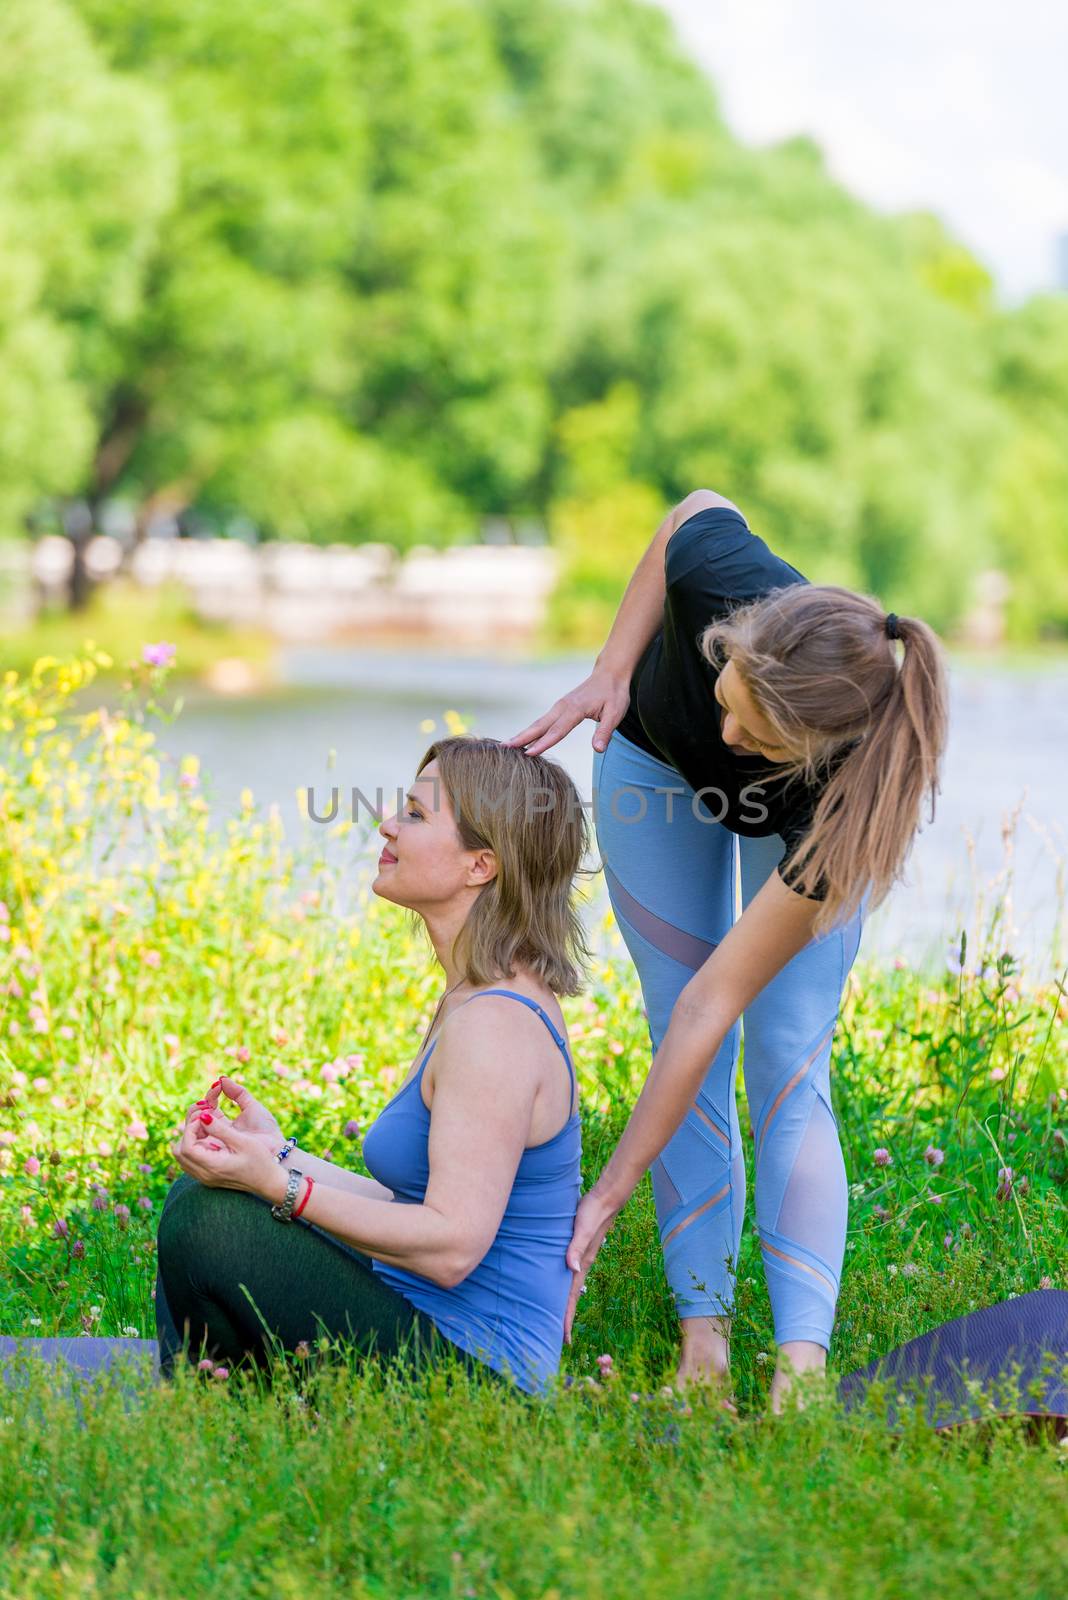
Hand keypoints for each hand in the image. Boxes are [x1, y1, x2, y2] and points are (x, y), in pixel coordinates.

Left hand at [172, 1107, 279, 1197]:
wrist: (270, 1183)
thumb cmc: (261, 1161)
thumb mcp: (243, 1142)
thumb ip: (221, 1129)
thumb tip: (202, 1116)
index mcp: (213, 1166)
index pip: (186, 1146)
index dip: (191, 1128)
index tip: (206, 1117)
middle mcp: (205, 1175)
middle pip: (178, 1152)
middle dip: (188, 1132)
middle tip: (205, 1121)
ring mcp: (205, 1178)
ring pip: (182, 1157)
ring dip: (191, 1139)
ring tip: (209, 1129)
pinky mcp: (208, 1177)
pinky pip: (191, 1161)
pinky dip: (195, 1147)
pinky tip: (212, 1139)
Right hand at [183, 1075, 283, 1155]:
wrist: (275, 1151)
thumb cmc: (266, 1130)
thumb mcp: (252, 1107)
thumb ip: (238, 1093)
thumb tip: (222, 1078)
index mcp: (222, 1121)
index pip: (208, 1105)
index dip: (210, 1094)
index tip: (217, 1086)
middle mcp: (214, 1131)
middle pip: (195, 1116)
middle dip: (199, 1106)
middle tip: (209, 1102)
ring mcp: (212, 1142)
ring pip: (192, 1127)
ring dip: (195, 1115)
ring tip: (207, 1108)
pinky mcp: (211, 1153)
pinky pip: (194, 1142)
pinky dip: (195, 1128)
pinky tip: (205, 1119)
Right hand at [503, 667, 630, 757]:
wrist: (610, 673)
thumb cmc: (614, 694)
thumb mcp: (615, 713)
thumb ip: (606, 732)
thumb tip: (598, 750)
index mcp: (575, 709)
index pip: (557, 731)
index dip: (543, 744)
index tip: (528, 753)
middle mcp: (563, 707)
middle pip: (540, 726)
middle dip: (522, 738)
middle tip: (504, 748)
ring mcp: (559, 706)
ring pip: (538, 723)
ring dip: (523, 734)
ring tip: (507, 746)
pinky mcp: (560, 708)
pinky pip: (543, 721)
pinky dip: (531, 731)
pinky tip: (524, 739)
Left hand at [563, 1186, 621, 1343]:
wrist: (606, 1197)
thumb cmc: (593, 1211)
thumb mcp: (583, 1228)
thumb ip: (576, 1246)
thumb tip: (571, 1268)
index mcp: (582, 1262)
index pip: (572, 1296)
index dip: (567, 1317)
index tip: (563, 1337)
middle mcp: (582, 1263)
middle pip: (571, 1296)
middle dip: (565, 1317)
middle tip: (557, 1337)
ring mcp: (581, 1256)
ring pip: (569, 1285)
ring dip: (564, 1302)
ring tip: (556, 1316)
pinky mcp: (578, 1247)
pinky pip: (568, 1271)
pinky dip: (562, 1283)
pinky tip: (556, 1283)